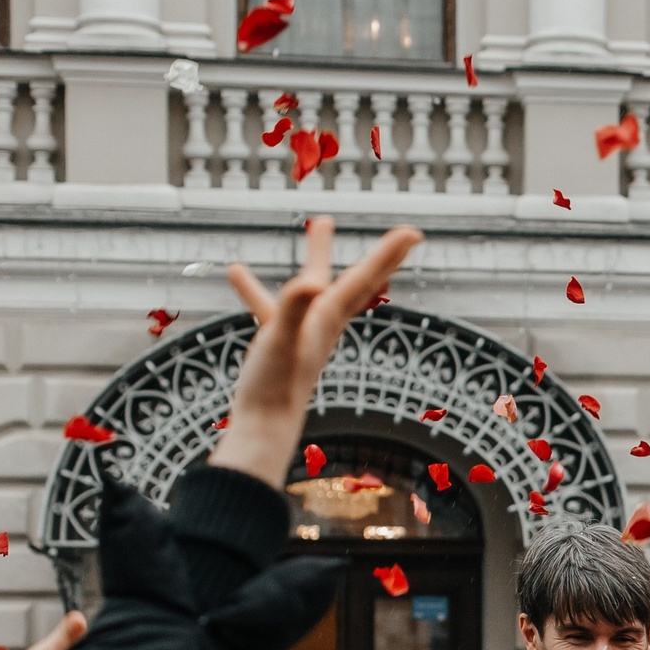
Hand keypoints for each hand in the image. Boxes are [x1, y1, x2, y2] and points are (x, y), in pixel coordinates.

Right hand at [213, 218, 423, 488]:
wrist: (264, 426)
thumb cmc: (273, 385)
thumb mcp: (279, 338)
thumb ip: (292, 308)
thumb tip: (310, 284)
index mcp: (328, 316)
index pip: (364, 277)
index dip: (387, 252)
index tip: (414, 232)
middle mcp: (324, 322)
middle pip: (359, 281)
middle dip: (381, 255)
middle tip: (407, 234)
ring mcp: (305, 332)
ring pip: (319, 286)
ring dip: (320, 255)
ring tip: (320, 223)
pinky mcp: (282, 341)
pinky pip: (273, 306)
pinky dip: (256, 287)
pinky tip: (236, 271)